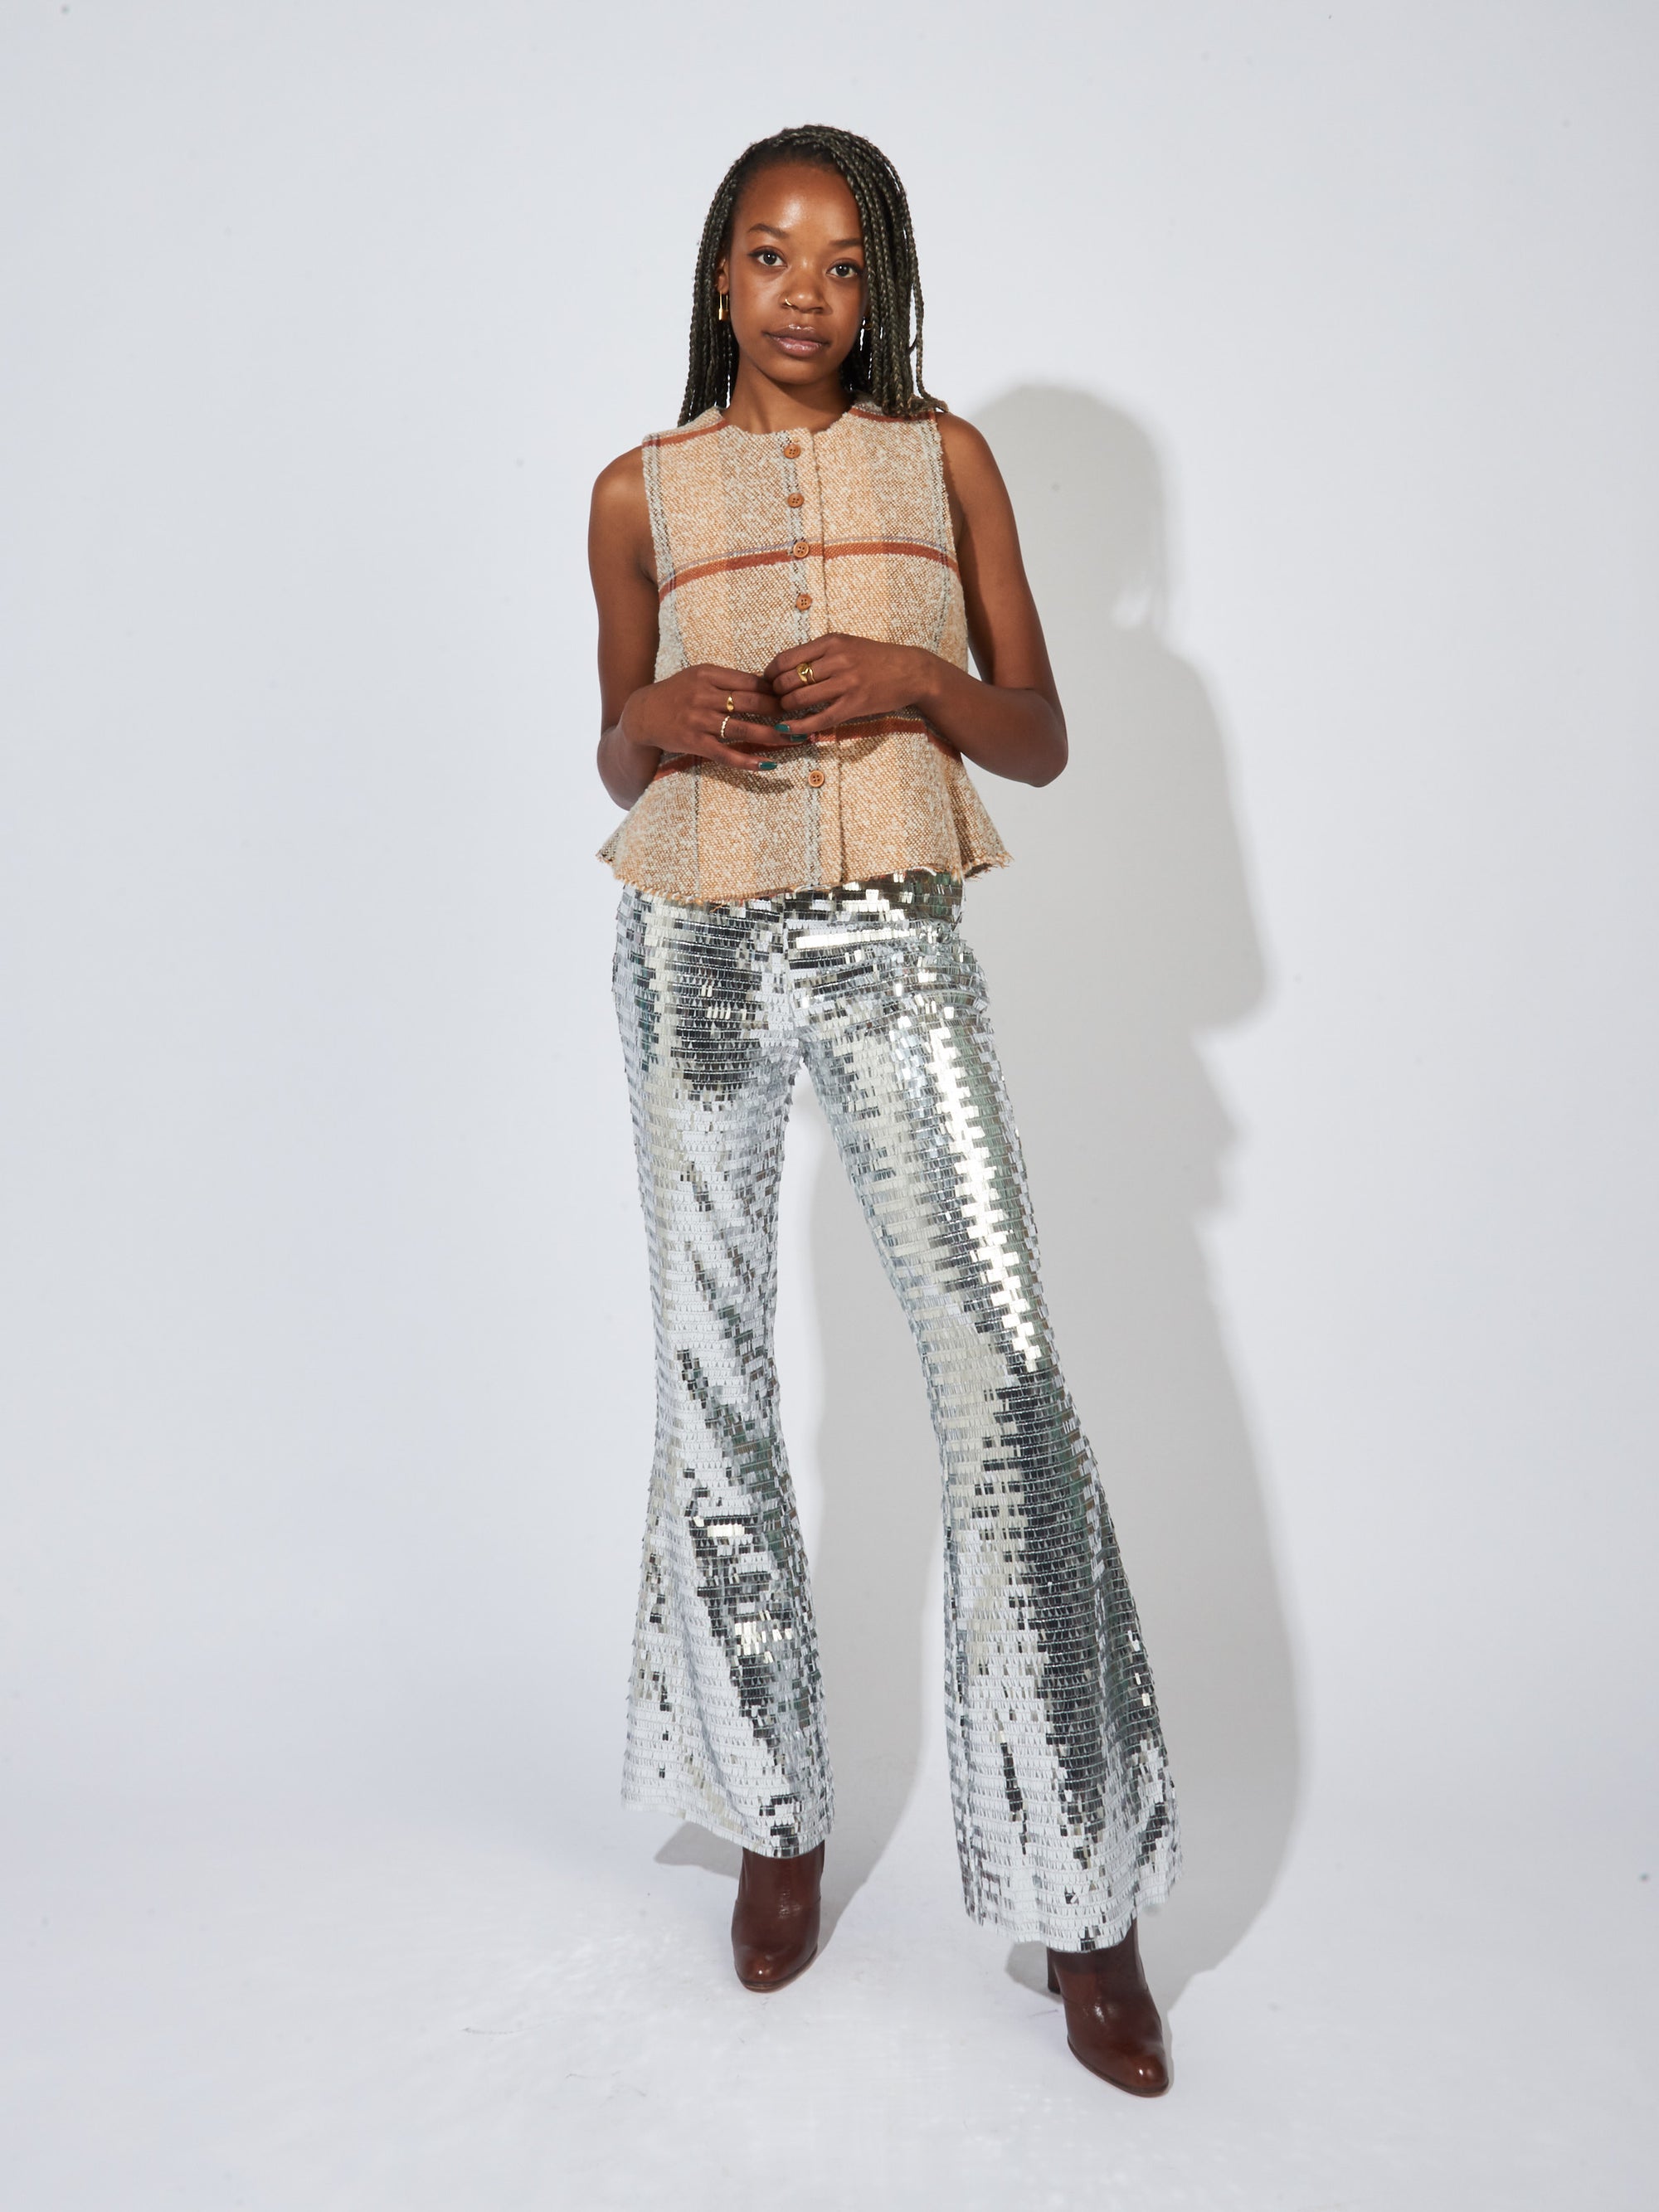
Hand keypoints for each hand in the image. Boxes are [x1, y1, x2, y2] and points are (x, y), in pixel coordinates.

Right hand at [619, 663, 786, 768]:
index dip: (775, 690)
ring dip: (772, 736)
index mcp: (709, 674)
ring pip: (743, 729)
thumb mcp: (699, 678)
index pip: (751, 681)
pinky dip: (747, 761)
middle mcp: (705, 695)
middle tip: (803, 718)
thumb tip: (766, 685)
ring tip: (794, 740)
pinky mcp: (694, 742)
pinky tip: (766, 766)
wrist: (642, 714)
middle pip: (752, 702)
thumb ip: (728, 681)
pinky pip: (725, 753)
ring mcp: (699, 719)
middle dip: (781, 711)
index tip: (795, 698)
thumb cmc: (677, 694)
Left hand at [762, 635, 935, 739]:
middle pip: (789, 679)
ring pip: (800, 698)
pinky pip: (819, 718)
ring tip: (785, 711)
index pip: (786, 658)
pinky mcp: (855, 704)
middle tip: (775, 700)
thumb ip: (820, 654)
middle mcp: (837, 660)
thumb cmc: (876, 659)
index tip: (767, 682)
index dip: (770, 673)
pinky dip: (800, 726)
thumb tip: (786, 668)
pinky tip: (789, 729)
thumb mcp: (847, 645)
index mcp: (831, 642)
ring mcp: (846, 683)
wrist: (911, 671)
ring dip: (786, 708)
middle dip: (776, 693)